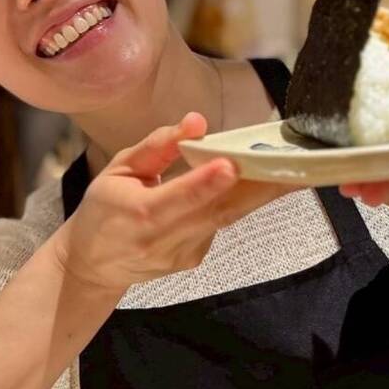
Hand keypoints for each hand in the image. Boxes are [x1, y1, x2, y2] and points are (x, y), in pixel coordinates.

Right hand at [53, 112, 299, 291]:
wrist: (94, 266)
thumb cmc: (103, 210)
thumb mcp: (119, 169)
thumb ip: (157, 146)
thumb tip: (197, 122)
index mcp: (138, 214)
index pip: (177, 199)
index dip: (204, 183)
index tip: (231, 165)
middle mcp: (164, 240)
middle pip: (218, 211)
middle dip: (259, 188)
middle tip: (294, 166)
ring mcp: (184, 254)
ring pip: (226, 217)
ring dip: (260, 192)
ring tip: (292, 168)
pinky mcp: (196, 257)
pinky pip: (220, 222)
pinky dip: (236, 200)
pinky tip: (252, 181)